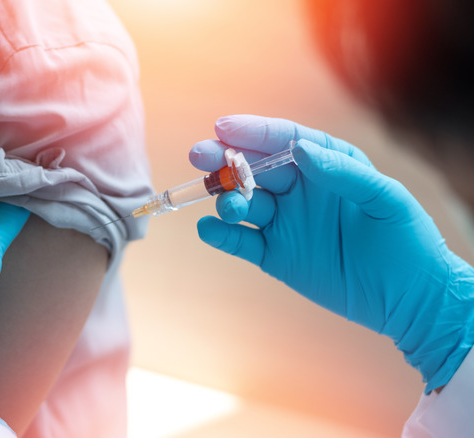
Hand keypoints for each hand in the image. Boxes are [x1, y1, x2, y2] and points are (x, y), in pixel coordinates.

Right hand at [190, 115, 473, 390]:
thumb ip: (343, 173)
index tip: (223, 128)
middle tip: (199, 156)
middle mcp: (298, 189)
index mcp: (325, 165)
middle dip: (223, 159)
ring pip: (242, 203)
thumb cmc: (406, 240)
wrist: (409, 299)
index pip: (283, 140)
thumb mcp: (385, 198)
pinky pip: (240, 242)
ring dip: (227, 199)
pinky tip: (210, 230)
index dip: (253, 132)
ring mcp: (283, 222)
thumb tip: (301, 150)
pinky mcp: (274, 255)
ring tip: (230, 206)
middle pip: (252, 167)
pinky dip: (221, 235)